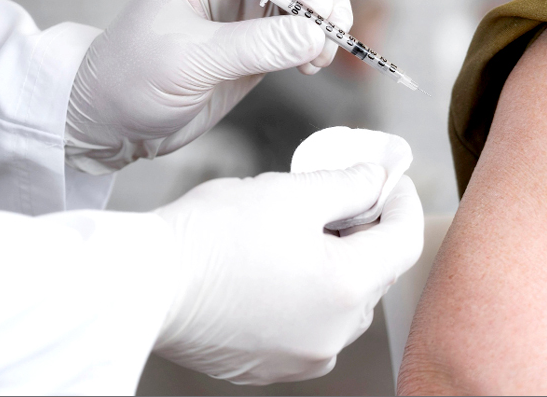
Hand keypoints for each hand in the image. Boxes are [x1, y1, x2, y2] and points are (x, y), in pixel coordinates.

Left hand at [65, 0, 351, 173]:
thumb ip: (255, 46)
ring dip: (323, 21)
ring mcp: (244, 9)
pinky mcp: (258, 42)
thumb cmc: (133, 80)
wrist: (115, 122)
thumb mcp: (191, 61)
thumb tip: (314, 35)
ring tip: (323, 55)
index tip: (315, 5)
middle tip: (336, 25)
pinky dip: (315, 44)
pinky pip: (300, 31)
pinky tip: (313, 64)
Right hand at [152, 166, 423, 384]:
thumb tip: (376, 179)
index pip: (404, 241)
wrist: (142, 284)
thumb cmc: (212, 236)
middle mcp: (333, 334)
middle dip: (368, 230)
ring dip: (339, 266)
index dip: (401, 201)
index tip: (390, 179)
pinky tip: (279, 268)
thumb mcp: (292, 192)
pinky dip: (308, 296)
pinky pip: (310, 326)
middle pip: (375, 273)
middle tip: (346, 195)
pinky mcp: (269, 365)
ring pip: (343, 302)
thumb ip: (348, 184)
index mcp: (347, 289)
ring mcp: (301, 357)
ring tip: (306, 231)